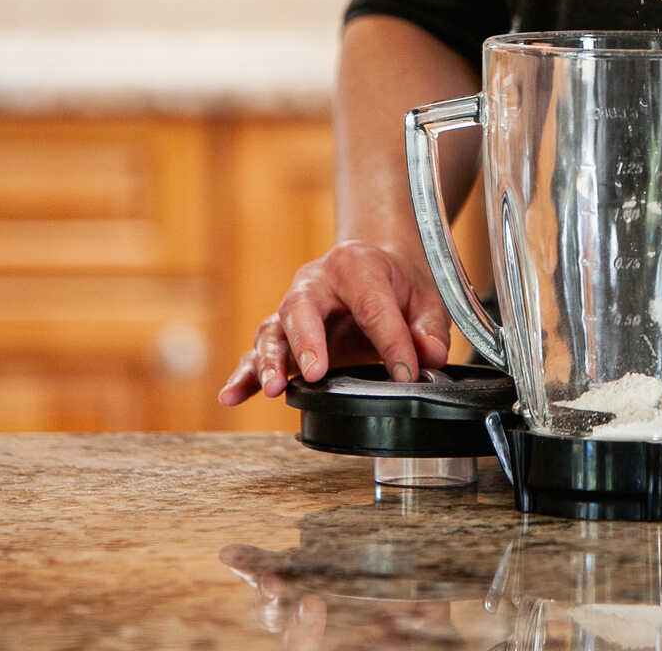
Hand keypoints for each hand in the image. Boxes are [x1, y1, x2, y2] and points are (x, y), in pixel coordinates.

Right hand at [218, 239, 450, 404]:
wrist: (375, 263)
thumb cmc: (399, 283)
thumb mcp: (428, 298)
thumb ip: (429, 328)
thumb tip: (429, 357)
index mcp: (357, 265)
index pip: (373, 307)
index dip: (391, 344)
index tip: (406, 374)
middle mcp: (316, 282)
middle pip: (301, 308)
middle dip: (307, 341)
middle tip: (316, 373)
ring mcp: (294, 309)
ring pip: (272, 330)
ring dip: (270, 361)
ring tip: (274, 388)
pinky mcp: (283, 335)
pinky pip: (256, 353)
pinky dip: (244, 375)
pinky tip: (232, 396)